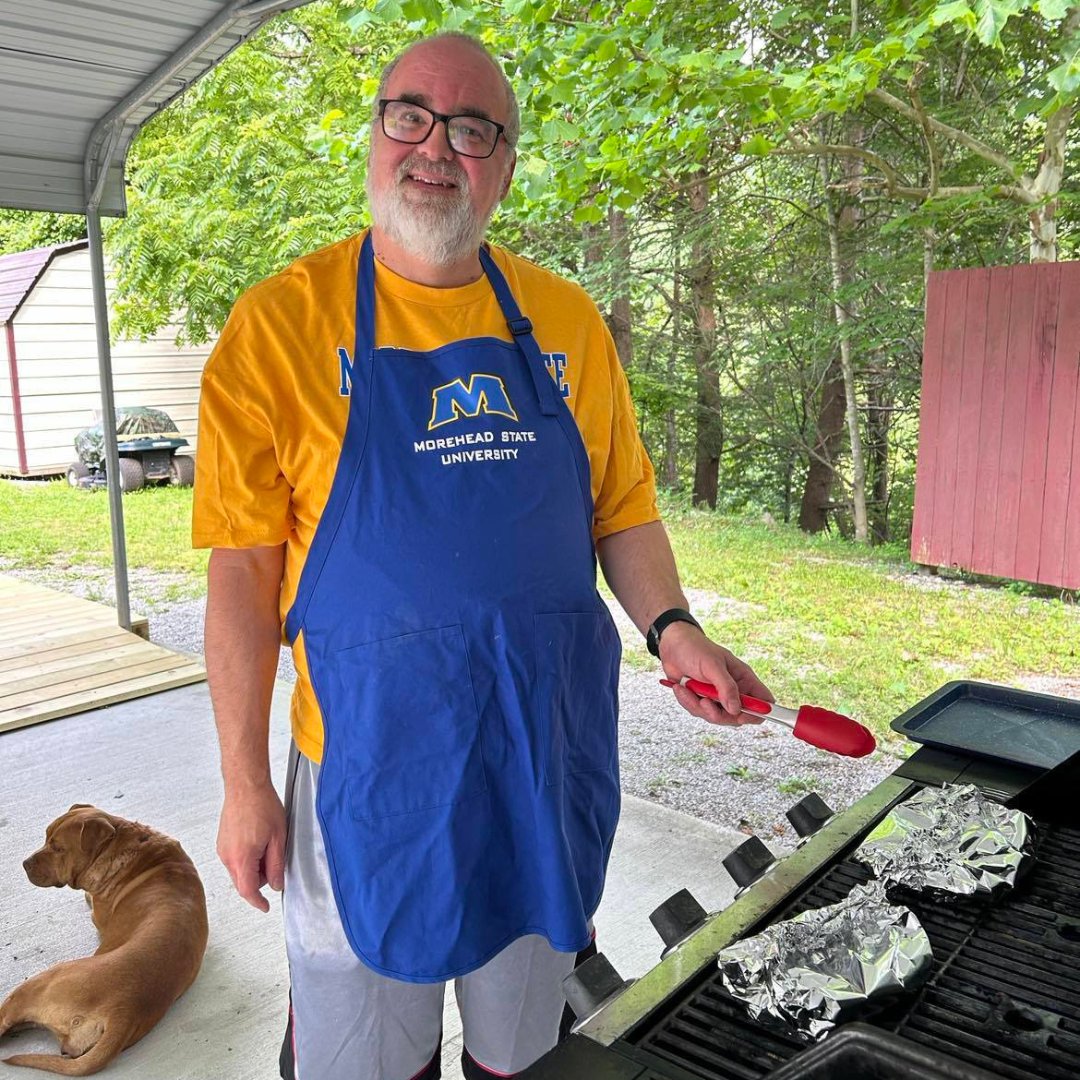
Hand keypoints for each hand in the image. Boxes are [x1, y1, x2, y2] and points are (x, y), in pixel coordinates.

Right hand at [217, 780, 286, 911]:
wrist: (245, 785)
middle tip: (274, 862)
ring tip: (267, 845)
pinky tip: (257, 841)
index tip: (265, 906)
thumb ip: (276, 865)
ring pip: (238, 871)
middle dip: (258, 880)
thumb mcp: (278, 838)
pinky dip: (246, 859)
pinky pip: (234, 860)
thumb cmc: (262, 805)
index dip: (258, 902)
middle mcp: (227, 856)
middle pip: (242, 882)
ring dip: (253, 868)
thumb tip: (276, 884)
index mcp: (242, 858)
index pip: (247, 891)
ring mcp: (222, 849)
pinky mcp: (222, 842)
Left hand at [659, 622, 773, 725]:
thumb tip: (736, 710)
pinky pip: (699, 712)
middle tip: (705, 702)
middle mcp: (733, 689)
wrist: (671, 645)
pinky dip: (688, 702)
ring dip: (699, 706)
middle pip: (738, 716)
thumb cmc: (695, 648)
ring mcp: (717, 697)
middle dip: (719, 713)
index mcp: (743, 678)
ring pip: (716, 717)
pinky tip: (682, 688)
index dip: (758, 712)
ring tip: (689, 689)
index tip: (742, 715)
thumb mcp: (713, 665)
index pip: (763, 700)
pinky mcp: (702, 700)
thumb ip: (726, 687)